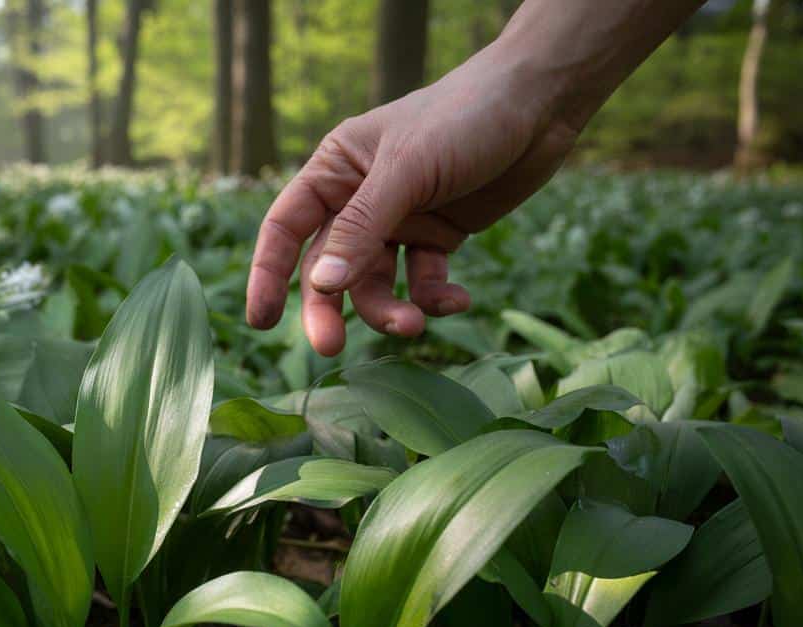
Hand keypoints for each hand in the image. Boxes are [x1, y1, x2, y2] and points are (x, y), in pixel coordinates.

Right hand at [245, 43, 581, 356]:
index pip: (285, 228)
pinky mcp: (439, 236)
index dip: (267, 274)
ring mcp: (400, 220)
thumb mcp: (407, 170)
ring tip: (414, 324)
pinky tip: (459, 300)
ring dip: (390, 309)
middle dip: (331, 307)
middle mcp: (359, 198)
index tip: (261, 321)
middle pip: (327, 267)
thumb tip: (320, 285)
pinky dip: (434, 297)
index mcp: (335, 170)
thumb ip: (362, 229)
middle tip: (332, 348)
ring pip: (375, 282)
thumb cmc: (464, 117)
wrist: (540, 103)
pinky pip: (423, 280)